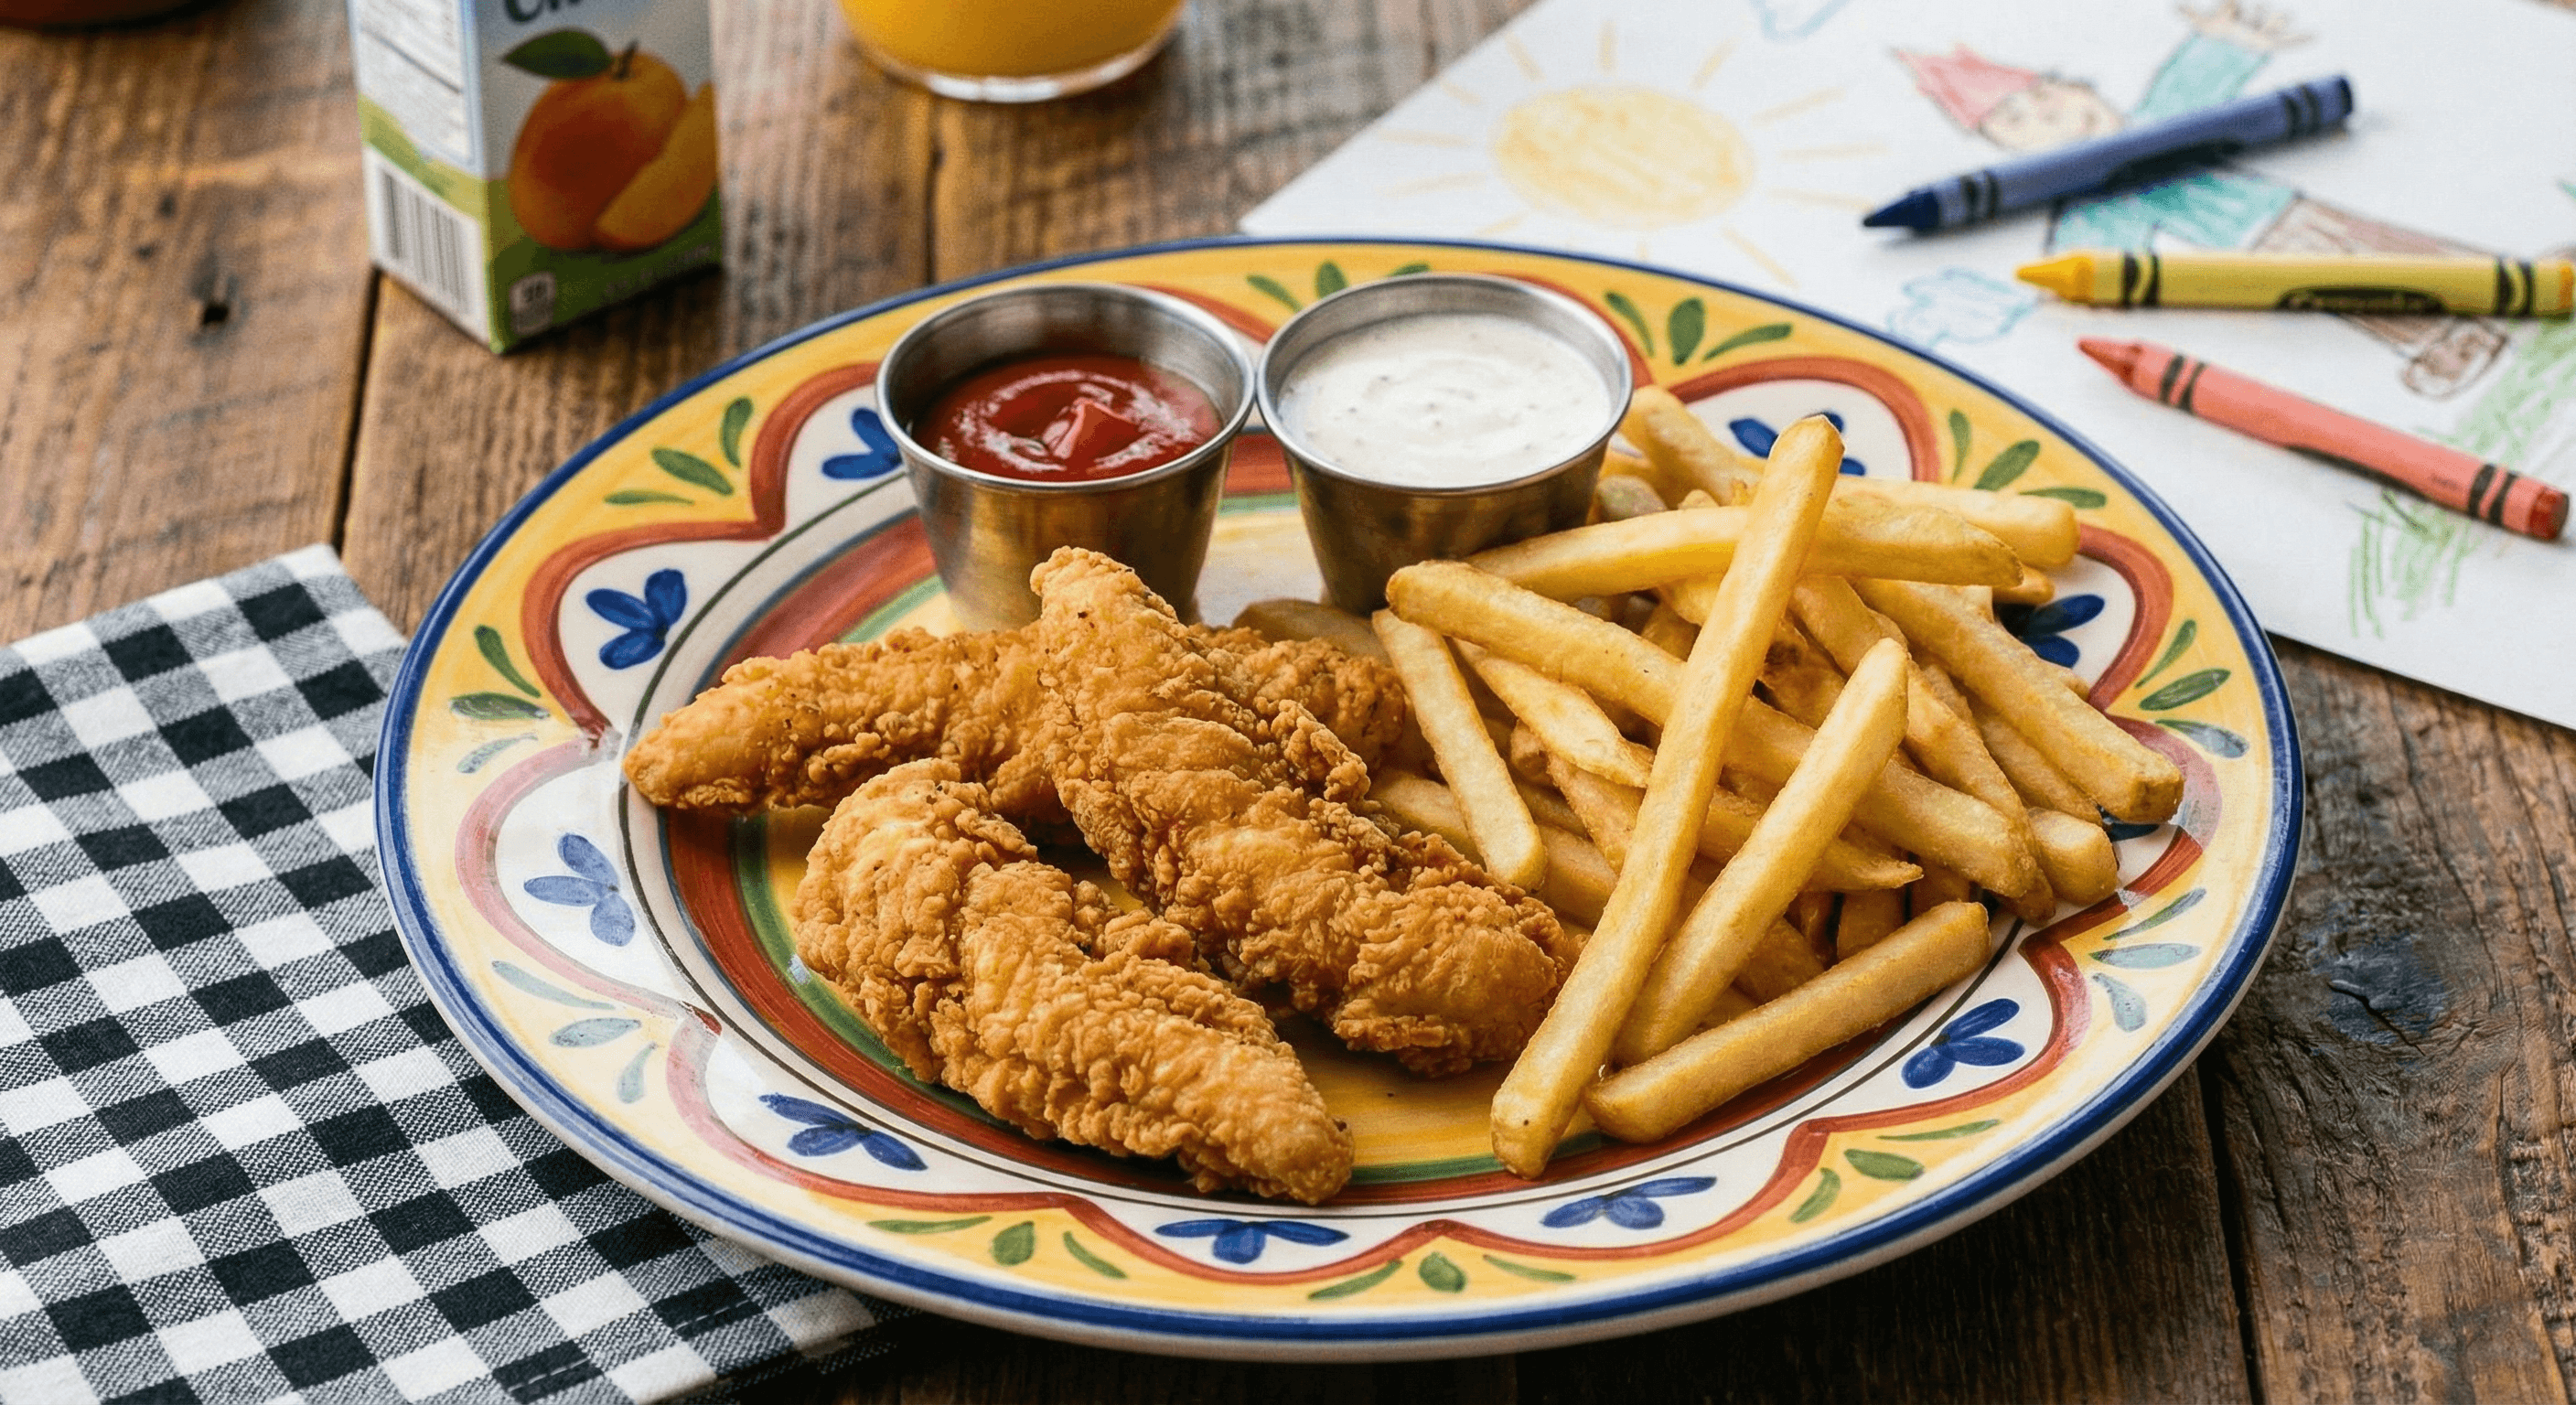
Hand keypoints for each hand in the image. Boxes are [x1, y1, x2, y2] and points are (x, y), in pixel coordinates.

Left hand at [2177, 0, 2308, 51]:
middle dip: (2253, 14)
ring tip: (2255, 33)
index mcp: (2240, 13)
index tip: (2230, 12)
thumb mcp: (2202, 27)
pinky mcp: (2269, 45)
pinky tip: (2315, 35)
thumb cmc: (2209, 41)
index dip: (2230, 7)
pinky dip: (2301, 39)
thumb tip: (2173, 8)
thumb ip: (2189, 15)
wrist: (2215, 62)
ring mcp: (2262, 32)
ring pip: (2277, 17)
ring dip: (2269, 22)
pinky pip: (2289, 41)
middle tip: (2238, 26)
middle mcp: (2254, 20)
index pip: (2237, 3)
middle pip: (2261, 8)